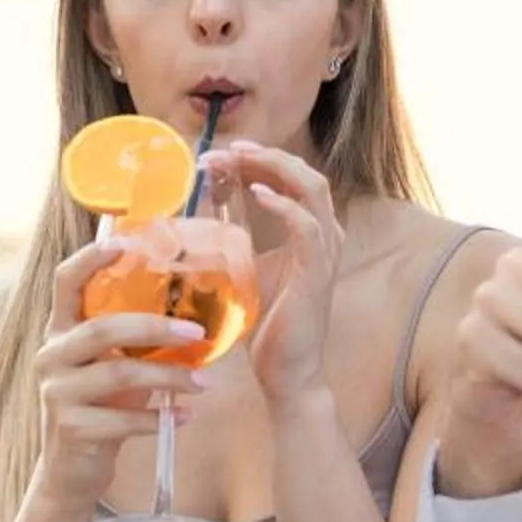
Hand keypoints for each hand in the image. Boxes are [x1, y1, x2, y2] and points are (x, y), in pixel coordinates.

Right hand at [28, 232, 206, 516]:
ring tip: (203, 384)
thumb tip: (195, 309)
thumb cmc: (101, 406)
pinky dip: (159, 419)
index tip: (124, 241)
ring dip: (168, 378)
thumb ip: (134, 338)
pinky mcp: (70, 428)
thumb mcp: (112, 364)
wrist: (71, 470)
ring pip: (119, 374)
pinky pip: (122, 420)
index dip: (90, 258)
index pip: (65, 281)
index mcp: (61, 329)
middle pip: (104, 327)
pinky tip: (185, 417)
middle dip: (155, 328)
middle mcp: (51, 354)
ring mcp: (56, 392)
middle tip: (196, 332)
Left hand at [208, 141, 342, 404]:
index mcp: (310, 232)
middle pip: (304, 174)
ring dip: (273, 168)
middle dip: (266, 154)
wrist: (288, 374)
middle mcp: (324, 236)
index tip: (220, 154)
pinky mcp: (317, 272)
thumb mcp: (246, 271)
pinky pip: (307, 225)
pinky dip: (282, 203)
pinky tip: (256, 193)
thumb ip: (234, 240)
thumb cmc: (269, 327)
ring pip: (312, 189)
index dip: (258, 159)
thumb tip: (196, 214)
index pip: (290, 179)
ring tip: (239, 158)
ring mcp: (325, 253)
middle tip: (228, 147)